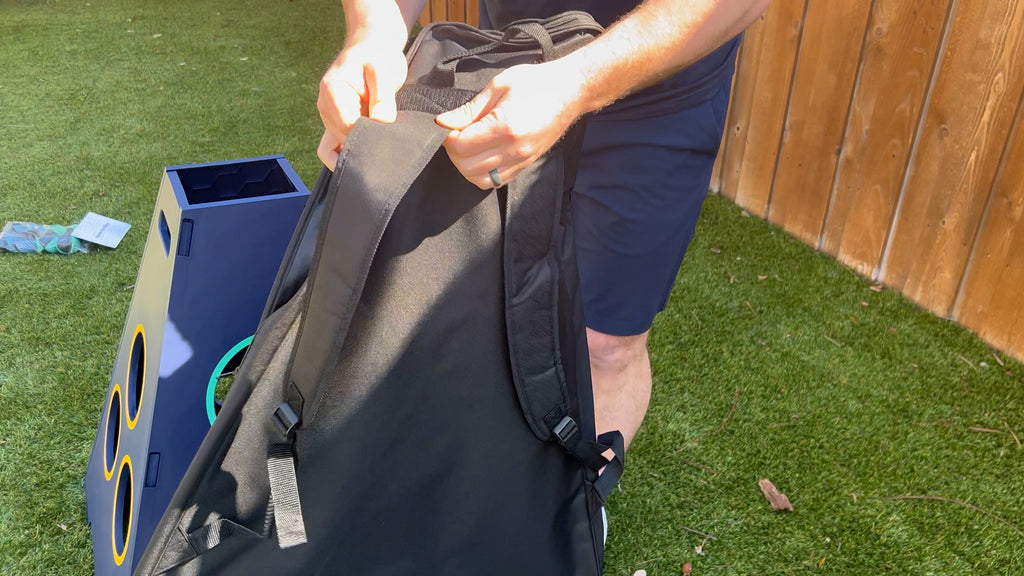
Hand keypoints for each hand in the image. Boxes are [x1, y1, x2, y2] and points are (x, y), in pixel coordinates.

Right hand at [317, 41, 407, 168]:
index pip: (348, 127)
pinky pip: (338, 145)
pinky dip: (354, 149)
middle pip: (343, 139)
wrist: (373, 48)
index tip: (389, 136)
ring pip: (340, 145)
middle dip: (365, 144)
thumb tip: (381, 124)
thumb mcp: (385, 71)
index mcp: (332, 90)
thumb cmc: (379, 56)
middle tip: (389, 141)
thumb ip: (383, 98)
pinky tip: (371, 148)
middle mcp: (325, 104)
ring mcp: (328, 115)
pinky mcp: (336, 121)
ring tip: (382, 139)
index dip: (369, 136)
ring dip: (361, 147)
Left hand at [436, 61, 585, 189]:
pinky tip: (481, 155)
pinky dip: (481, 173)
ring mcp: (521, 160)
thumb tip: (443, 122)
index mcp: (505, 126)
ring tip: (468, 146)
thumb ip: (470, 109)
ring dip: (466, 166)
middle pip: (467, 167)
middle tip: (456, 135)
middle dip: (454, 152)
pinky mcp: (526, 165)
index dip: (448, 138)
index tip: (449, 126)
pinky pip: (496, 181)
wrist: (570, 92)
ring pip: (480, 180)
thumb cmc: (536, 83)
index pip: (461, 146)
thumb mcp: (499, 85)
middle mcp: (514, 149)